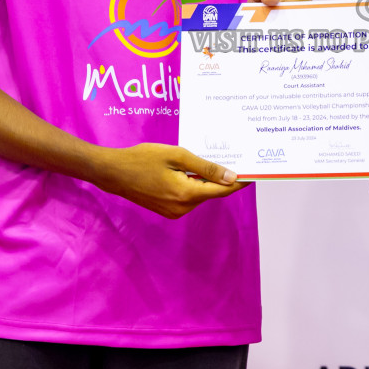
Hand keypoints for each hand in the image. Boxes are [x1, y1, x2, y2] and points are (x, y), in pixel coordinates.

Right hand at [91, 143, 246, 218]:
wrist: (113, 172)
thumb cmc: (142, 159)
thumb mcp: (176, 156)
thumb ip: (205, 167)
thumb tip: (231, 177)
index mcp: (186, 194)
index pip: (223, 190)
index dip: (240, 180)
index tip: (255, 171)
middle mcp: (183, 208)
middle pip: (213, 192)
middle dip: (224, 177)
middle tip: (235, 157)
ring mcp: (175, 212)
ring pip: (201, 194)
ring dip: (207, 180)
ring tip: (212, 159)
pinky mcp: (168, 210)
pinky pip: (189, 197)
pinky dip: (195, 184)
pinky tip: (192, 170)